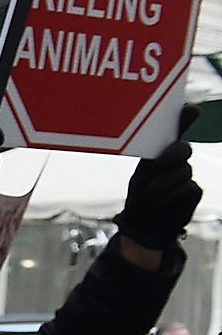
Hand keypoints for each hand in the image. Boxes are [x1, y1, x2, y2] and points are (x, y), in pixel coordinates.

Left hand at [114, 104, 202, 257]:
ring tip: (151, 196)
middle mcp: (177, 161)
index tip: (191, 109)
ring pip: (183, 172)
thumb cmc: (140, 197)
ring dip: (163, 185)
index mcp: (161, 153)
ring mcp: (187, 175)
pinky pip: (188, 188)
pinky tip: (163, 203)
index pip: (178, 129)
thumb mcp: (141, 175)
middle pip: (183, 149)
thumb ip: (153, 157)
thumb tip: (160, 141)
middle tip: (154, 170)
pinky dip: (172, 197)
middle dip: (170, 158)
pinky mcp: (194, 191)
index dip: (186, 118)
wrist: (144, 225)